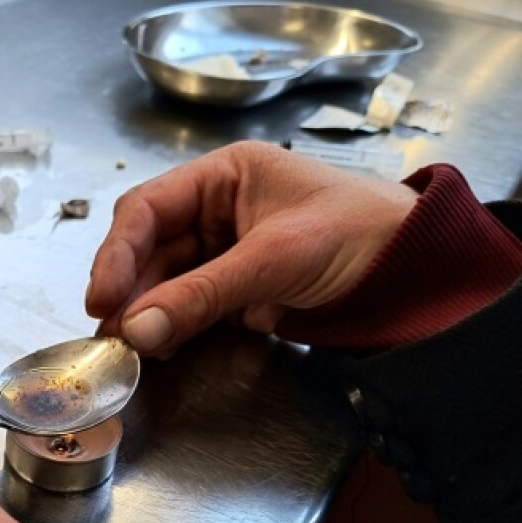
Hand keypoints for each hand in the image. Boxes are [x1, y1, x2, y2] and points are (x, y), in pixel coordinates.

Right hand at [86, 141, 417, 355]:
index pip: (149, 208)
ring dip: (148, 313)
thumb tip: (137, 329)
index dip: (117, 254)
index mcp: (226, 174)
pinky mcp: (240, 286)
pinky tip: (162, 346)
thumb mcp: (275, 259)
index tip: (101, 300)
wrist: (420, 272)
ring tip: (134, 348)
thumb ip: (202, 294)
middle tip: (111, 335)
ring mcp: (227, 248)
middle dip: (130, 291)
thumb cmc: (361, 235)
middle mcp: (218, 206)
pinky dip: (174, 326)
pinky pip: (192, 304)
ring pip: (167, 280)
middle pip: (151, 247)